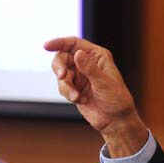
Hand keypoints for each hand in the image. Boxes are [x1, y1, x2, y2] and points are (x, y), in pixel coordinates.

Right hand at [44, 37, 146, 156]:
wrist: (115, 120)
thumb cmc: (117, 100)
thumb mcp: (104, 83)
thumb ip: (89, 69)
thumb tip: (77, 53)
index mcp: (97, 56)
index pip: (74, 43)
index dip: (59, 42)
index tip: (47, 46)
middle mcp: (87, 63)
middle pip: (62, 57)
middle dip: (60, 67)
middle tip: (62, 76)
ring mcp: (80, 76)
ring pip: (60, 74)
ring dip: (65, 86)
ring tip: (77, 97)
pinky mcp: (75, 88)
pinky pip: (62, 87)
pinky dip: (68, 94)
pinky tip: (81, 100)